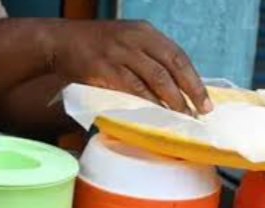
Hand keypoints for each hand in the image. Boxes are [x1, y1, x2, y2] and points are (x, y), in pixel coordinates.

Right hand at [49, 20, 211, 114]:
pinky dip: (148, 104)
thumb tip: (174, 89)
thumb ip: (147, 58)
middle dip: (189, 92)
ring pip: (156, 78)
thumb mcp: (125, 42)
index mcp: (144, 31)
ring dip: (172, 101)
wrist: (59, 42)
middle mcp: (135, 38)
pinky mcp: (105, 68)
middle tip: (198, 114)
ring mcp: (120, 52)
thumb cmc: (95, 47)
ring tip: (181, 118)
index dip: (194, 80)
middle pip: (172, 66)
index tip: (205, 101)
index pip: (178, 55)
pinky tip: (156, 116)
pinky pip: (133, 89)